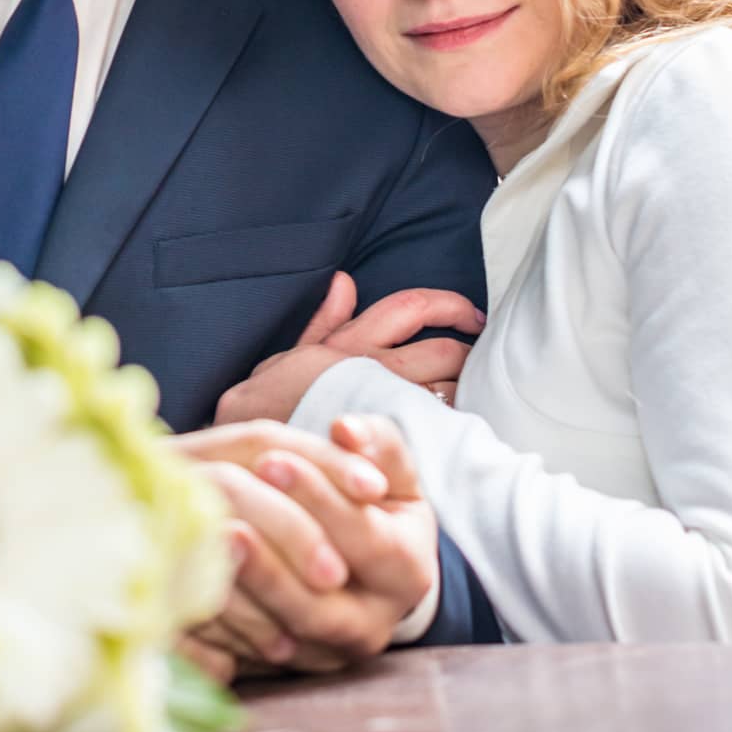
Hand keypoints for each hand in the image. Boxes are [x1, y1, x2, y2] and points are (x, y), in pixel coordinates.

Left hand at [186, 413, 438, 673]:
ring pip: (281, 636)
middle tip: (223, 501)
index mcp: (408, 571)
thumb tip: (345, 430)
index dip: (317, 496)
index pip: (363, 536)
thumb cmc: (380, 505)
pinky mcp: (288, 670)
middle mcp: (372, 626)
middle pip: (320, 603)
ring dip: (240, 590)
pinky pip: (248, 655)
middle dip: (271, 557)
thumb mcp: (393, 470)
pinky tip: (189, 577)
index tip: (270, 459)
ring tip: (204, 538)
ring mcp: (328, 655)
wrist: (370, 569)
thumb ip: (375, 441)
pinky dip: (220, 620)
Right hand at [214, 273, 484, 425]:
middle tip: (478, 360)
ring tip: (469, 394)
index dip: (450, 305)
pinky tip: (453, 430)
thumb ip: (323, 320)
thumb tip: (345, 281)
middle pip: (444, 352)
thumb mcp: (290, 354)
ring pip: (445, 393)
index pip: (413, 307)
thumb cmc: (267, 404)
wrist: (253, 450)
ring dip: (463, 392)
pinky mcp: (386, 443)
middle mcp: (374, 370)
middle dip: (469, 354)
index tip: (471, 315)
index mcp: (354, 342)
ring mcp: (383, 409)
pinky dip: (448, 427)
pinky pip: (433, 431)